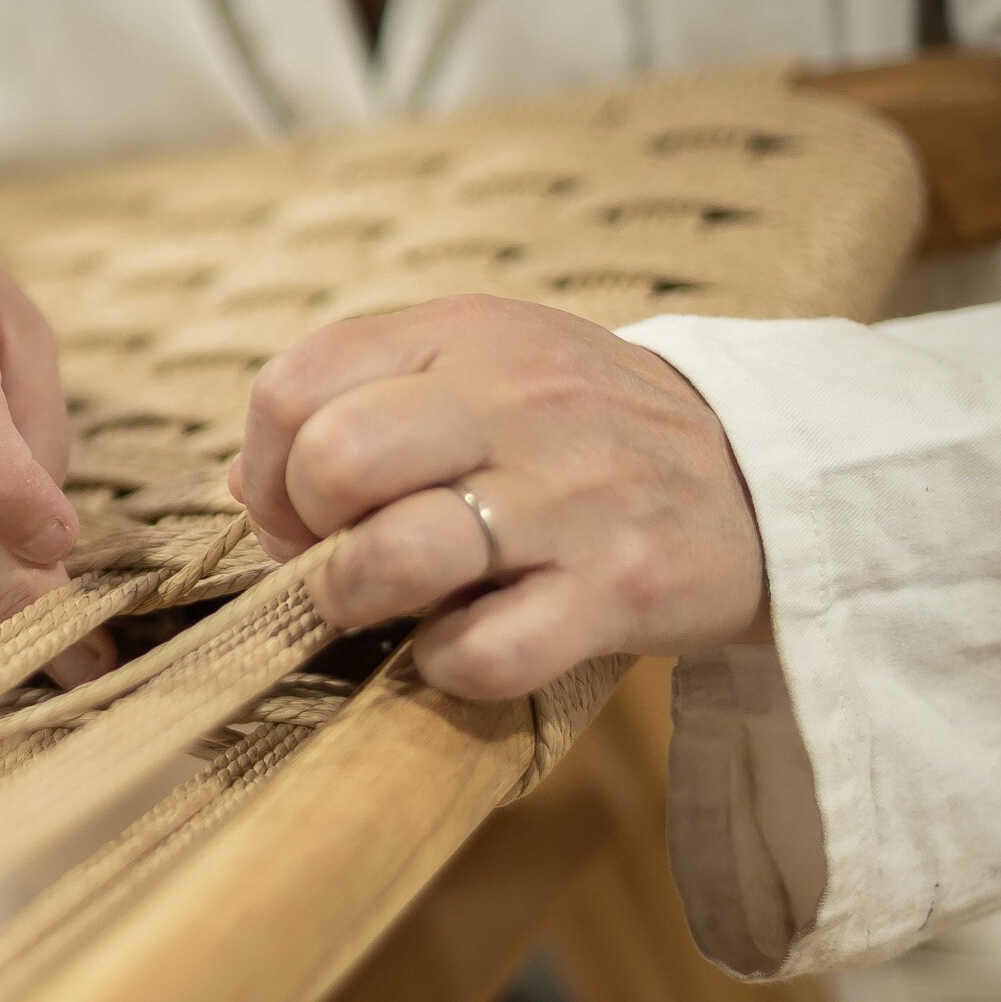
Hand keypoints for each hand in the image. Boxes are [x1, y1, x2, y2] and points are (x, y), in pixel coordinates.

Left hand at [231, 295, 768, 698]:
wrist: (762, 478)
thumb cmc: (581, 432)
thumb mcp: (478, 368)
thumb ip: (357, 400)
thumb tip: (238, 482)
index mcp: (461, 335)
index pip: (293, 388)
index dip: (268, 467)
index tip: (304, 509)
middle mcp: (514, 402)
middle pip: (335, 460)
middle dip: (308, 530)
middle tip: (344, 555)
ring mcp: (569, 497)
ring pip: (398, 556)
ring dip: (362, 601)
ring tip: (390, 605)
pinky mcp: (618, 590)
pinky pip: (484, 651)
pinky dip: (448, 666)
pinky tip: (464, 647)